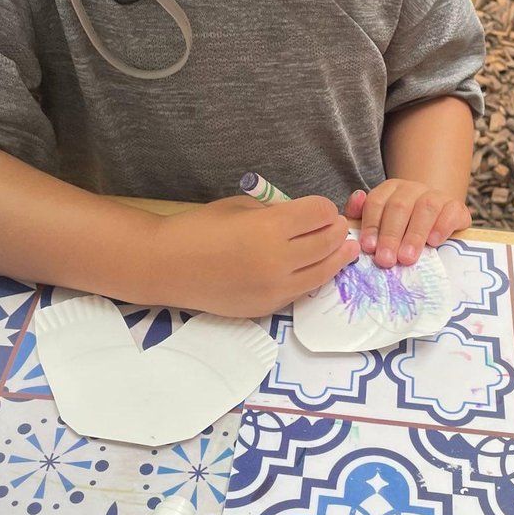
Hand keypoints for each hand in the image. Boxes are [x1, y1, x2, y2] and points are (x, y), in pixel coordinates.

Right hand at [160, 195, 358, 317]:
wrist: (168, 267)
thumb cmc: (200, 228)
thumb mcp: (242, 207)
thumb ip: (277, 212)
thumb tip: (307, 219)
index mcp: (270, 228)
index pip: (320, 214)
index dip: (324, 208)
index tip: (321, 209)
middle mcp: (278, 260)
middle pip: (328, 242)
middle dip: (337, 231)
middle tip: (338, 227)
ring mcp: (275, 288)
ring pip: (324, 272)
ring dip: (337, 258)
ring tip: (345, 250)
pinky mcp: (268, 307)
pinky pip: (302, 291)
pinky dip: (314, 277)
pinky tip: (316, 268)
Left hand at [345, 181, 470, 267]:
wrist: (438, 219)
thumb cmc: (403, 226)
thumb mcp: (380, 221)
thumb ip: (361, 214)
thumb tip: (356, 198)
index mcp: (390, 189)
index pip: (376, 202)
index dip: (371, 224)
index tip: (368, 247)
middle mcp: (412, 189)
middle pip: (399, 207)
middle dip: (390, 235)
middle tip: (386, 260)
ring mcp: (436, 196)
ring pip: (425, 208)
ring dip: (414, 235)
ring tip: (407, 258)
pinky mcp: (457, 207)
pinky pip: (451, 212)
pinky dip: (442, 226)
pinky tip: (434, 242)